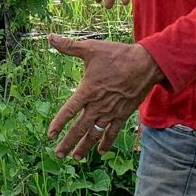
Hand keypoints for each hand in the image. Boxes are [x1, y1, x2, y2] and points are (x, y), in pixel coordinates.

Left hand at [46, 34, 163, 158]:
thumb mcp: (91, 48)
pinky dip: (106, 142)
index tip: (49, 135)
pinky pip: (113, 132)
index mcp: (87, 90)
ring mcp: (111, 112)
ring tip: (75, 157)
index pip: (68, 110)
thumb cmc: (117, 55)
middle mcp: (98, 105)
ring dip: (84, 146)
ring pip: (95, 133)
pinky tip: (100, 151)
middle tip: (57, 155)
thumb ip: (69, 46)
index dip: (58, 123)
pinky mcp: (123, 114)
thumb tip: (50, 37)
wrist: (145, 64)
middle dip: (68, 142)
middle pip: (79, 128)